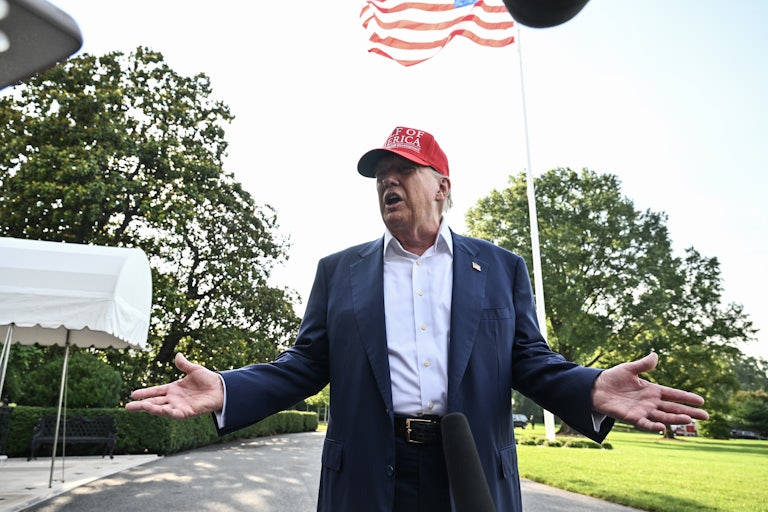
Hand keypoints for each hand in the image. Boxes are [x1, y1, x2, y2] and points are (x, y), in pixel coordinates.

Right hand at [125, 353, 223, 418]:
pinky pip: (175, 414)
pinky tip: (161, 411)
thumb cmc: (209, 380)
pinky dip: (168, 413)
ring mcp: (180, 406)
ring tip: (142, 407)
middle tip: (127, 407)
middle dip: (141, 405)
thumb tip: (177, 355)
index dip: (144, 393)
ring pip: (162, 409)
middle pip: (154, 402)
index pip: (155, 391)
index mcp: (173, 389)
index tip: (133, 394)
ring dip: (152, 409)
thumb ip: (184, 364)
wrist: (221, 388)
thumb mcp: (194, 369)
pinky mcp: (187, 412)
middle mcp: (174, 399)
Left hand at [591, 352, 708, 432]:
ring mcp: (642, 411)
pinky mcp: (631, 418)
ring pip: (663, 417)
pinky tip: (662, 428)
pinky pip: (644, 424)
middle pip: (673, 408)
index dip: (686, 398)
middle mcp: (650, 403)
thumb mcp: (629, 369)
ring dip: (675, 419)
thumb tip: (655, 355)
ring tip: (689, 420)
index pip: (673, 394)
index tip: (701, 401)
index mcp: (652, 390)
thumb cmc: (613, 378)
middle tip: (705, 417)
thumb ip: (643, 364)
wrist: (596, 388)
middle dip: (689, 412)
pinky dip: (652, 426)